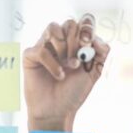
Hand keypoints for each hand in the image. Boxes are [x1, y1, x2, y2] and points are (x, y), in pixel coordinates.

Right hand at [23, 14, 109, 128]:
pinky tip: (59, 76)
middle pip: (70, 23)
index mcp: (76, 42)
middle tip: (79, 59)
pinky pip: (41, 49)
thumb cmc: (74, 90)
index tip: (88, 44)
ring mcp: (45, 46)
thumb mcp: (95, 71)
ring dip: (64, 47)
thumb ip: (102, 53)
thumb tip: (97, 39)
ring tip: (70, 66)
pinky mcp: (31, 56)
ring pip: (53, 28)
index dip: (88, 28)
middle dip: (77, 41)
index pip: (84, 22)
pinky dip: (53, 64)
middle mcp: (60, 41)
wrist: (58, 110)